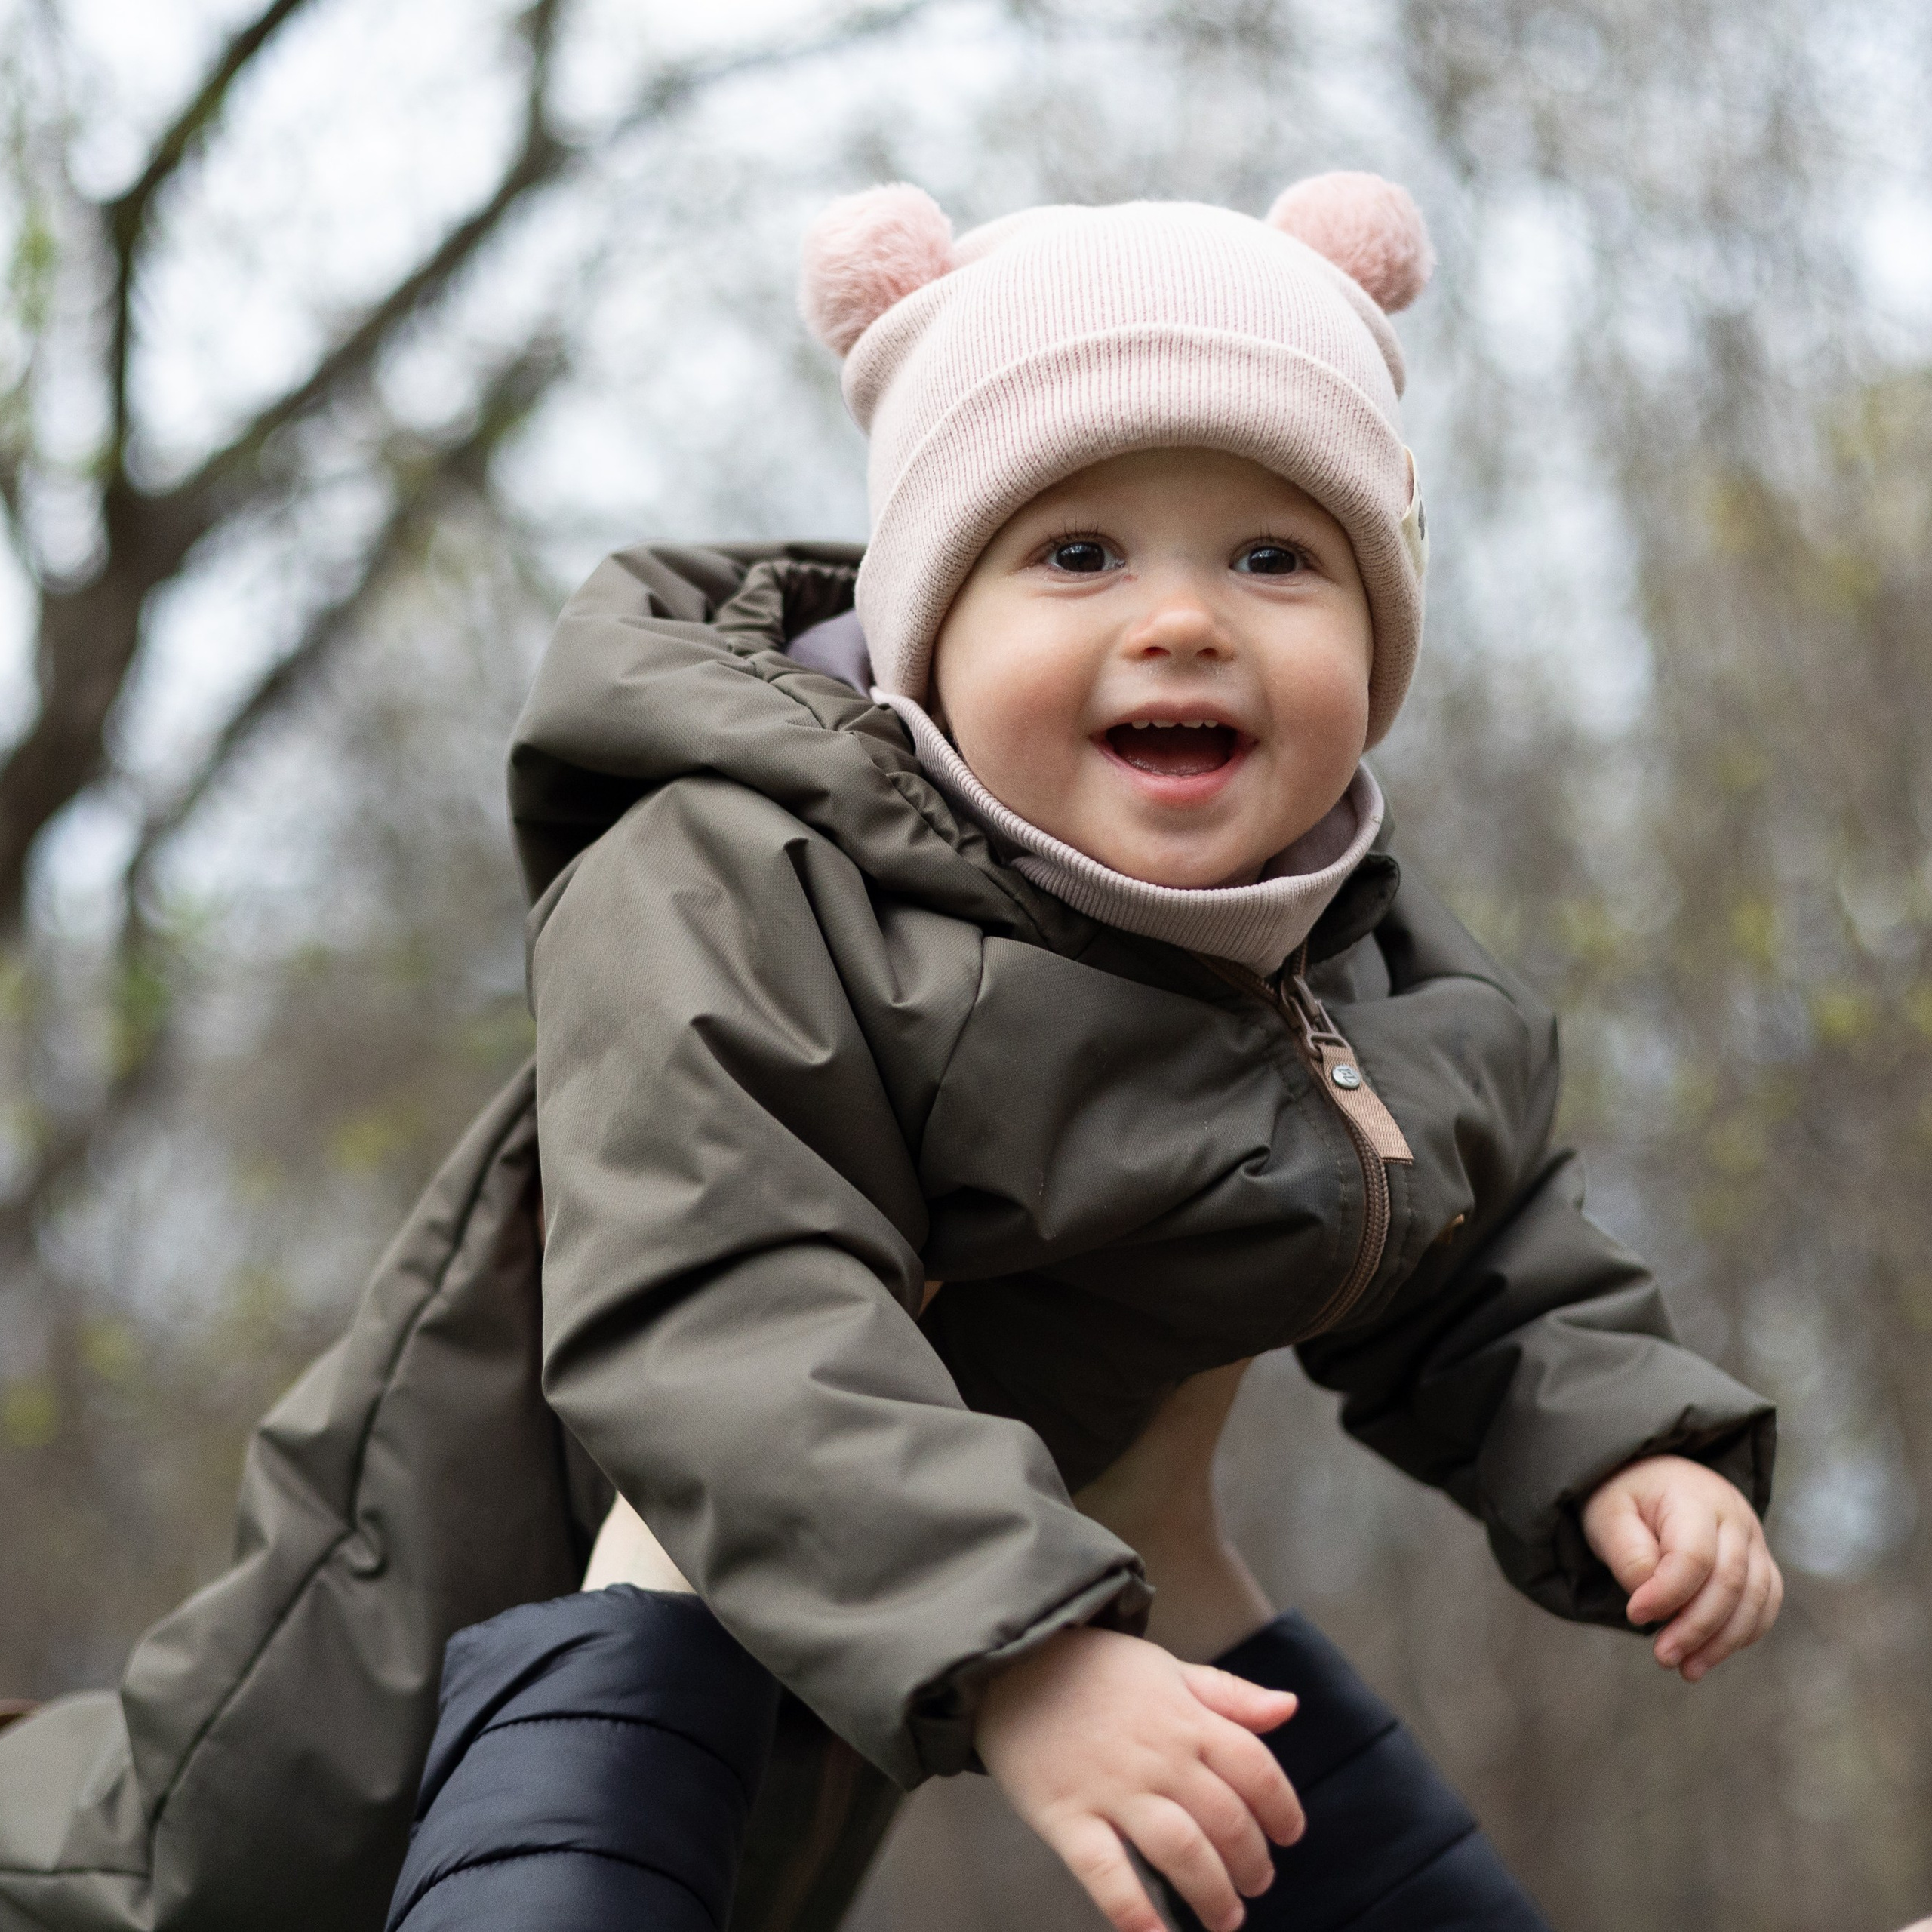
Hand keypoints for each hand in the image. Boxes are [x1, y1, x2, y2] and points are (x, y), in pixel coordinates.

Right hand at [975, 1625, 1301, 1931]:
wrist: (1010, 1662)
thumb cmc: (1093, 1668)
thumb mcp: (1166, 1666)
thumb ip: (1228, 1692)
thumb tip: (1288, 1708)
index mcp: (1186, 1717)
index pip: (1255, 1769)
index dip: (1282, 1808)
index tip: (1289, 1836)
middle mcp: (1158, 1756)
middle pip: (1226, 1821)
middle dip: (1251, 1863)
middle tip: (1255, 1886)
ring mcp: (1112, 1789)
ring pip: (1181, 1852)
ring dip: (1213, 1894)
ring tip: (1226, 1918)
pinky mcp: (1066, 1817)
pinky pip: (1107, 1874)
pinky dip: (1136, 1914)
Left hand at [1582, 1454, 1782, 1680]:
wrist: (1652, 1477)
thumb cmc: (1627, 1497)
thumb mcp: (1610, 1515)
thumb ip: (1629, 1556)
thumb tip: (1653, 1603)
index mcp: (1693, 1497)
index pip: (1693, 1556)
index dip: (1666, 1594)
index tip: (1634, 1615)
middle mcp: (1734, 1516)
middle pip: (1728, 1583)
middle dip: (1696, 1628)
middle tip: (1663, 1656)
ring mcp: (1753, 1539)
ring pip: (1755, 1599)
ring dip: (1722, 1642)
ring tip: (1687, 1668)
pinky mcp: (1759, 1560)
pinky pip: (1766, 1603)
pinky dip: (1744, 1633)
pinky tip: (1712, 1652)